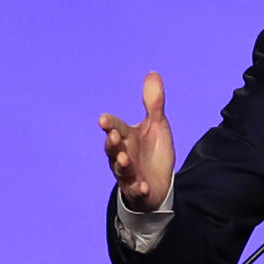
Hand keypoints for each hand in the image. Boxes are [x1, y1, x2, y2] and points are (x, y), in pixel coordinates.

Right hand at [99, 72, 175, 211]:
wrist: (159, 183)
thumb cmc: (153, 152)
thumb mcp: (157, 125)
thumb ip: (154, 103)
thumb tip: (153, 73)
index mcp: (127, 138)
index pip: (116, 128)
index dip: (110, 124)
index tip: (104, 119)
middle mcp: (123, 155)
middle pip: (114, 149)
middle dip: (113, 143)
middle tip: (113, 136)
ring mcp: (129, 174)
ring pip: (121, 170)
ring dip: (122, 165)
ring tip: (126, 160)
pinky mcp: (138, 191)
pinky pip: (137, 191)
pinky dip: (139, 189)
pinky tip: (143, 187)